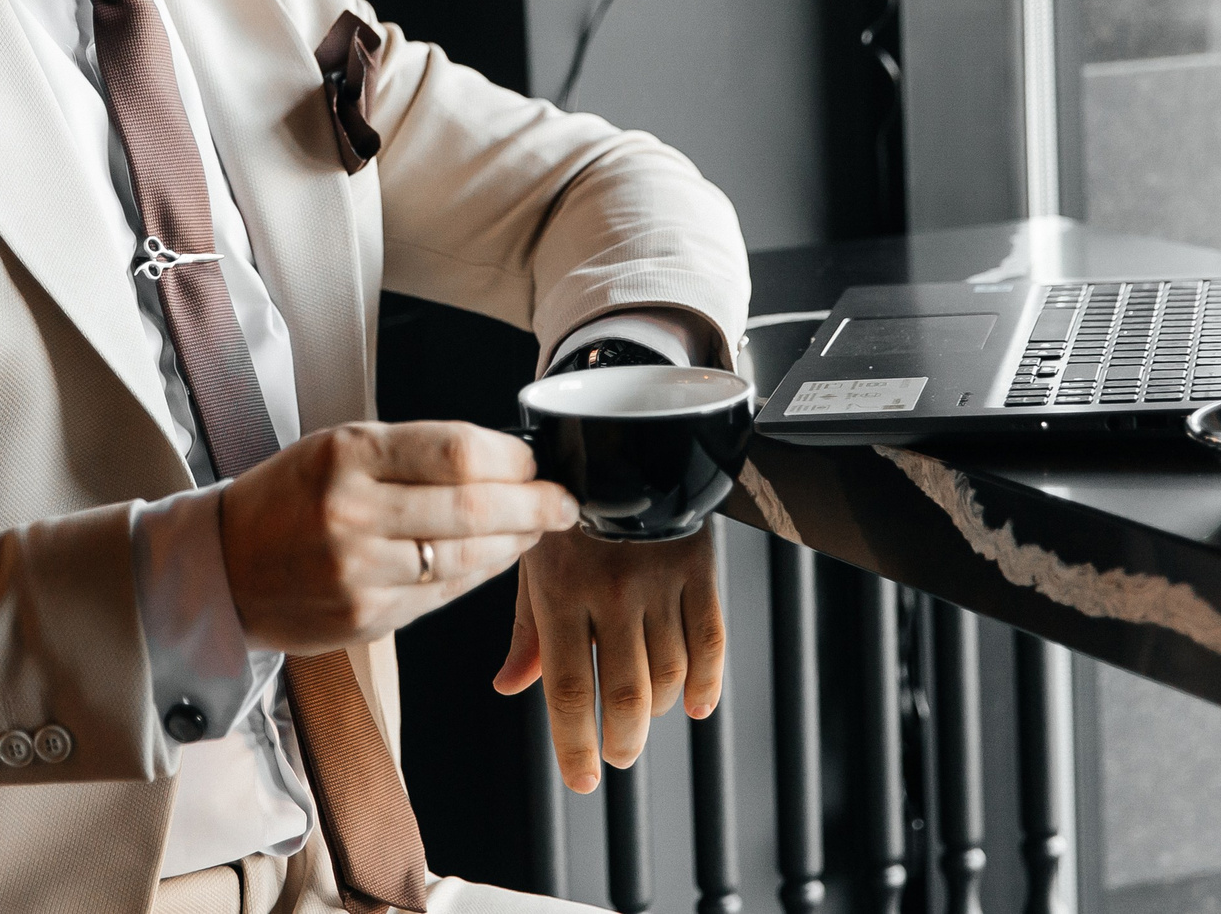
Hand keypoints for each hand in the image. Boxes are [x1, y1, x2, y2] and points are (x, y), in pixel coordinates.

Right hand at [220, 421, 578, 654]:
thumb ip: (411, 452)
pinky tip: (494, 559)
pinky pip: (442, 594)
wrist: (223, 566)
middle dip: (534, 505)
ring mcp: (359, 573)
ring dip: (515, 544)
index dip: (512, 457)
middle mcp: (352, 513)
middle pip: (474, 507)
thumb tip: (500, 459)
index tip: (536, 460)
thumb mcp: (336, 448)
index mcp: (346, 455)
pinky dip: (478, 574)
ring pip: (466, 558)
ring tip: (536, 530)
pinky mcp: (365, 618)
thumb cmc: (287, 497)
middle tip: (564, 502)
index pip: (456, 451)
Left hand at [491, 526, 724, 791]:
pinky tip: (695, 706)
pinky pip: (711, 639)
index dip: (575, 743)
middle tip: (614, 755)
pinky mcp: (699, 569)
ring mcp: (660, 583)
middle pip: (625, 693)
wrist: (620, 440)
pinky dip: (707, 682)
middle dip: (620, 739)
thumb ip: (526, 628)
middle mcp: (612, 593)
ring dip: (655, 711)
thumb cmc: (566, 506)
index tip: (582, 779)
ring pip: (669, 674)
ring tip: (641, 721)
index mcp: (561, 591)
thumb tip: (509, 686)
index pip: (568, 687)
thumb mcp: (532, 559)